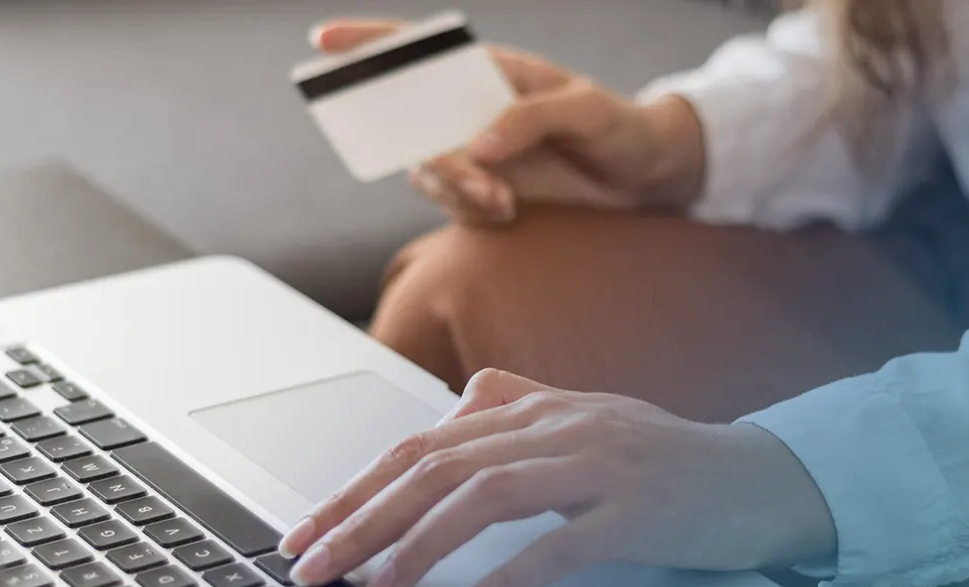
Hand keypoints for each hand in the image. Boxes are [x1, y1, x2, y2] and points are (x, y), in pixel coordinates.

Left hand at [277, 369, 836, 586]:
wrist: (769, 478)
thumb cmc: (672, 460)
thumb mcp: (590, 421)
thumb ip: (522, 407)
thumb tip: (454, 409)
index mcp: (539, 409)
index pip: (423, 443)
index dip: (357, 488)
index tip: (307, 532)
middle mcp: (560, 427)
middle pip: (437, 466)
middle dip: (363, 518)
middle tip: (312, 566)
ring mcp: (600, 464)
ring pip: (485, 494)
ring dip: (417, 543)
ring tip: (375, 585)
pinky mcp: (637, 510)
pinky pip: (559, 543)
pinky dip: (506, 575)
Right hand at [312, 20, 706, 225]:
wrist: (643, 180)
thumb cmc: (619, 128)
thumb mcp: (588, 111)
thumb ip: (533, 118)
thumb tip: (478, 144)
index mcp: (488, 70)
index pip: (418, 51)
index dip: (368, 43)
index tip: (325, 39)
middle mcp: (469, 109)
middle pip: (409, 121)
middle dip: (429, 154)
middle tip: (475, 179)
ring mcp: (471, 153)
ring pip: (426, 173)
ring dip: (456, 191)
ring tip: (503, 202)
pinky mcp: (481, 192)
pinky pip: (452, 206)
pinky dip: (473, 213)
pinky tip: (511, 212)